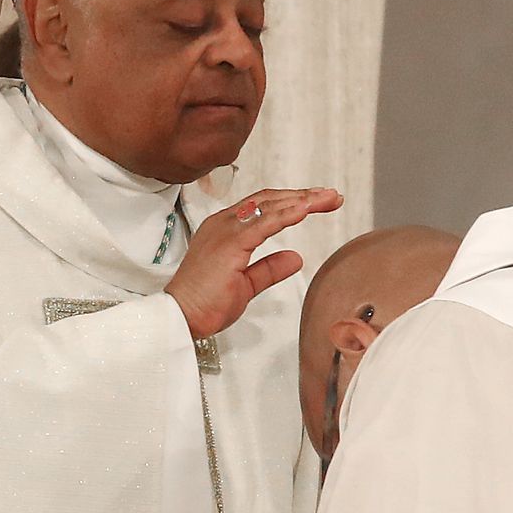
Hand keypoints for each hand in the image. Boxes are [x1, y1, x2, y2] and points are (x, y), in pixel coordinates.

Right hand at [167, 188, 342, 339]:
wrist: (181, 316)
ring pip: (270, 206)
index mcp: (226, 229)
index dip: (293, 202)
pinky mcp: (230, 242)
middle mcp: (224, 222)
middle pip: (270, 200)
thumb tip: (295, 257)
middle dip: (303, 196)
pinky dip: (287, 214)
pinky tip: (306, 209)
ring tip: (327, 198)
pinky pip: (264, 223)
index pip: (264, 207)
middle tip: (331, 196)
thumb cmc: (205, 302)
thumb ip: (270, 268)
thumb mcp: (247, 283)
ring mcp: (226, 229)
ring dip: (302, 200)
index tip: (318, 202)